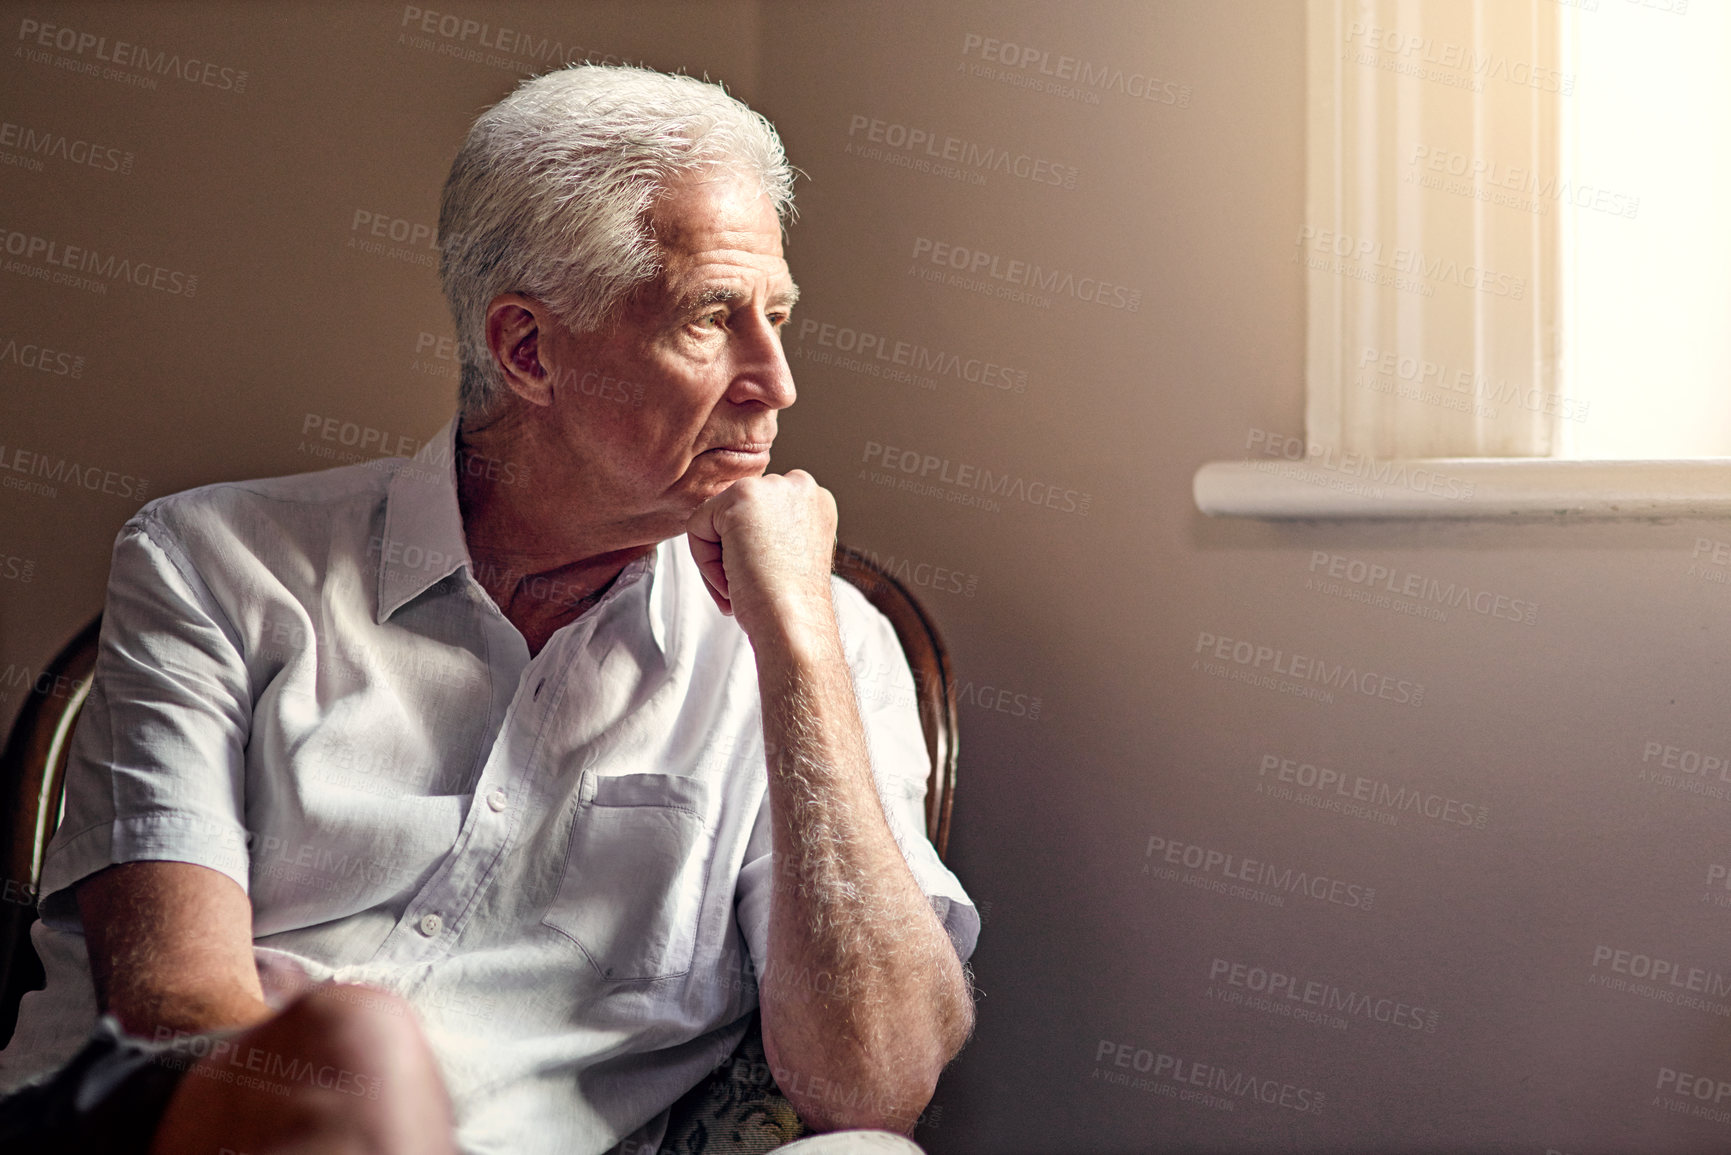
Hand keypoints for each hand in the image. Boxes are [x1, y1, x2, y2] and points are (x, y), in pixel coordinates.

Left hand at [686, 471, 837, 641]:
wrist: (794, 622)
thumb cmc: (791, 606)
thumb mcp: (788, 558)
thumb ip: (770, 533)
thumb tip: (735, 533)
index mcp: (815, 502)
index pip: (758, 516)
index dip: (752, 554)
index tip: (765, 581)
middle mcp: (800, 485)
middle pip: (735, 515)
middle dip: (734, 554)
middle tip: (752, 586)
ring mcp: (772, 486)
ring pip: (715, 520)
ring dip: (719, 560)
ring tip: (744, 584)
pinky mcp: (742, 495)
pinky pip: (697, 526)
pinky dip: (705, 561)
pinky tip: (734, 577)